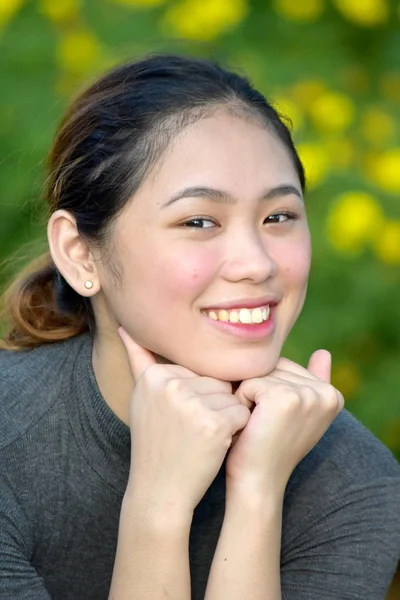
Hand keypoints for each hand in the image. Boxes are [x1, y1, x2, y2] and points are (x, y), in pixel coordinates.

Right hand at [118, 327, 250, 515]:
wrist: (159, 490)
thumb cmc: (155, 442)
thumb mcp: (142, 397)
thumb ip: (139, 359)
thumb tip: (124, 324)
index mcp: (155, 375)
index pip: (198, 371)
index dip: (196, 397)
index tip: (176, 420)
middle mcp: (170, 384)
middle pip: (216, 381)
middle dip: (212, 406)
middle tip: (190, 431)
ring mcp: (192, 404)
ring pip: (231, 396)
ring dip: (225, 418)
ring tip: (200, 438)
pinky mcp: (214, 424)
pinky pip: (242, 414)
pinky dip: (236, 431)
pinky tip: (214, 445)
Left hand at [225, 350, 343, 498]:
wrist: (258, 482)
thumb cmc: (271, 447)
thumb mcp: (297, 414)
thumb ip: (313, 382)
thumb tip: (324, 352)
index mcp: (332, 394)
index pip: (286, 367)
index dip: (270, 390)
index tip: (277, 421)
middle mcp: (326, 393)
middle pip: (274, 367)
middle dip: (258, 391)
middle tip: (264, 424)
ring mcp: (307, 394)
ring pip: (260, 374)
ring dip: (248, 396)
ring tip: (257, 423)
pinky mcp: (283, 397)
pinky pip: (248, 383)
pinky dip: (240, 402)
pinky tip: (249, 424)